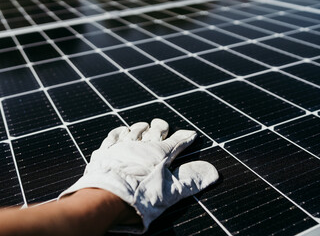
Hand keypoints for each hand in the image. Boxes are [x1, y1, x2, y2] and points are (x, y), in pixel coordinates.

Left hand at [59, 118, 218, 233]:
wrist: (107, 195)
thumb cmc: (141, 194)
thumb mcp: (171, 191)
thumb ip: (192, 181)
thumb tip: (214, 172)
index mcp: (160, 154)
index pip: (177, 141)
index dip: (185, 137)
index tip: (191, 134)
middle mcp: (142, 145)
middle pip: (155, 130)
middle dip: (161, 127)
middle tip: (163, 125)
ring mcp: (122, 145)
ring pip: (135, 129)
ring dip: (141, 127)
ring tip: (144, 126)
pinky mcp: (106, 150)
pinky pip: (114, 135)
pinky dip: (120, 131)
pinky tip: (122, 130)